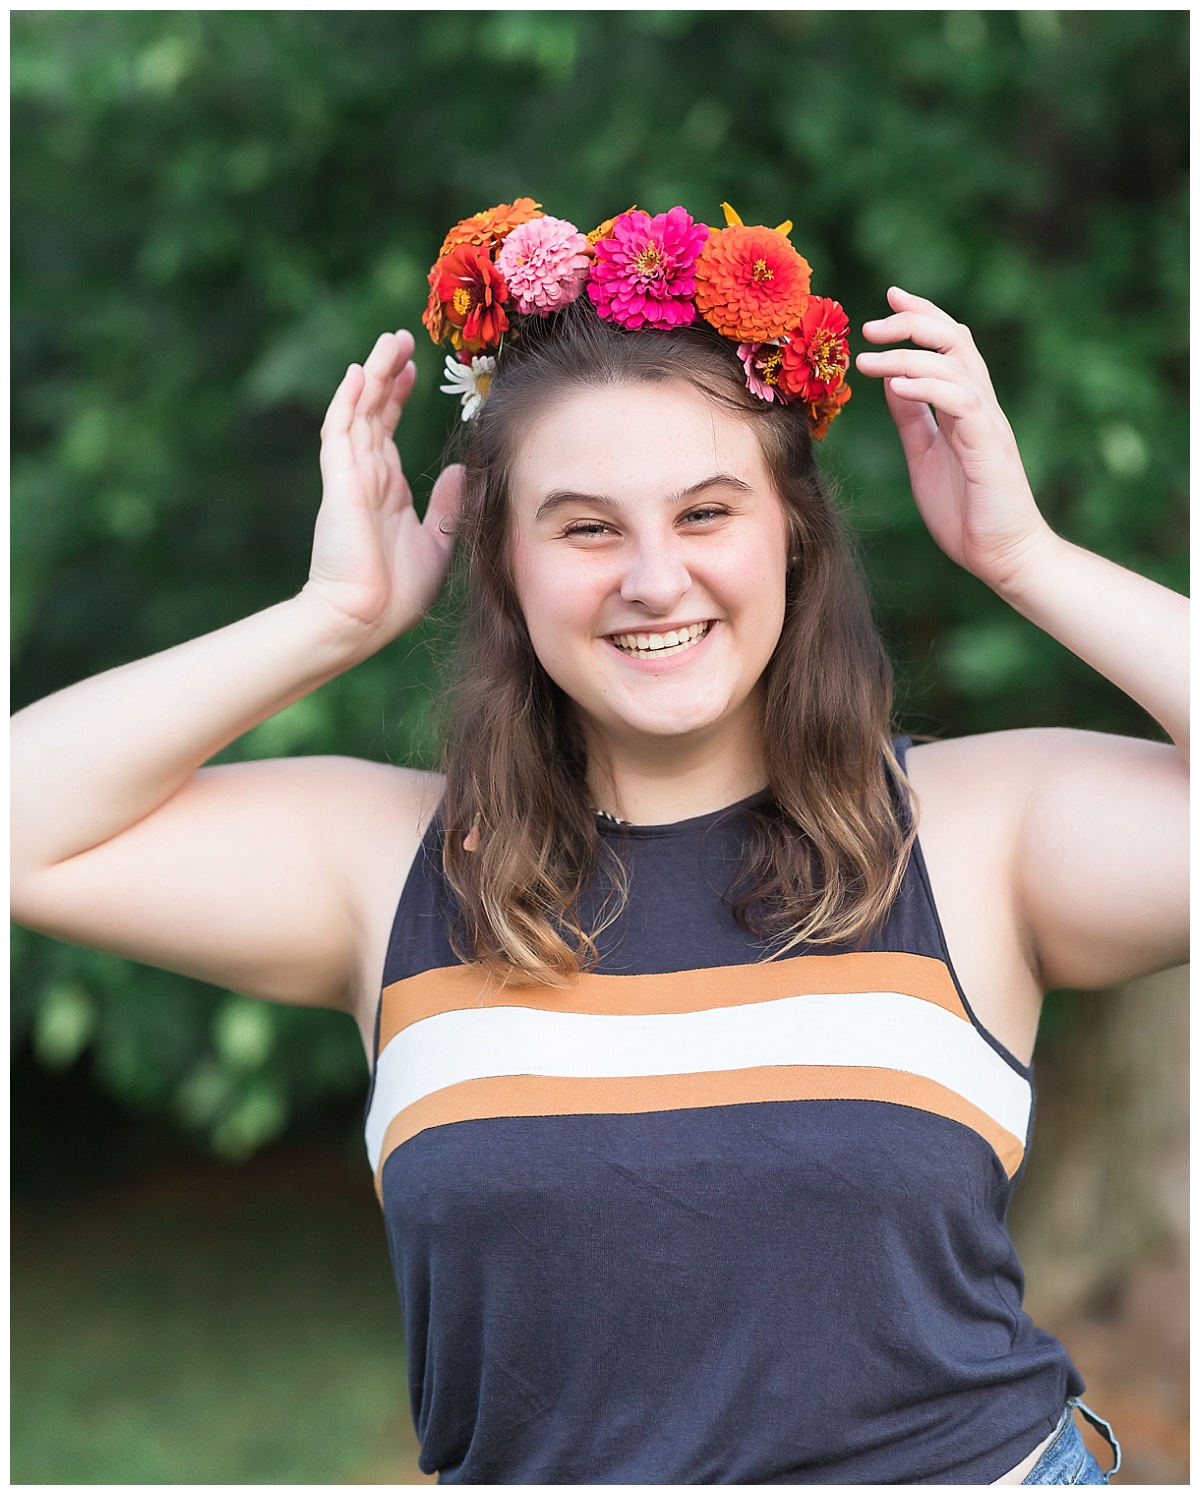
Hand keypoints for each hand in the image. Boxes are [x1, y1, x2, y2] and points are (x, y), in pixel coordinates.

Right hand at [304, 330, 462, 646]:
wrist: (363, 621)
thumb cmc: (396, 595)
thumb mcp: (436, 542)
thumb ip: (446, 505)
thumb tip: (460, 472)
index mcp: (386, 491)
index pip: (388, 431)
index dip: (400, 397)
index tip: (417, 370)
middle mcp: (367, 477)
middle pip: (375, 411)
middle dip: (390, 374)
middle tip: (404, 337)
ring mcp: (352, 478)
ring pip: (359, 412)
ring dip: (374, 374)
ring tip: (390, 341)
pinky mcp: (341, 484)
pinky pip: (341, 433)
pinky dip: (349, 402)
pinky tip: (361, 373)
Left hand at [855, 288, 1051, 589]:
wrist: (1002, 557)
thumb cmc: (967, 512)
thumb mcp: (926, 456)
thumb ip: (912, 420)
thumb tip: (891, 384)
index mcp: (965, 408)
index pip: (948, 345)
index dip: (921, 317)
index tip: (888, 301)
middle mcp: (980, 407)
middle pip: (955, 340)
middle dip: (913, 322)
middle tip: (871, 326)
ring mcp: (987, 424)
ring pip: (956, 365)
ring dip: (908, 356)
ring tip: (868, 359)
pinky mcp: (987, 448)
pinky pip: (961, 404)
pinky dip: (927, 388)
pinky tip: (896, 387)